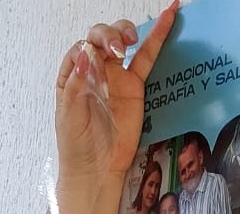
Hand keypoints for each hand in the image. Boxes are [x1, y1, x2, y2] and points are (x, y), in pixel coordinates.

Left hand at [55, 2, 178, 175]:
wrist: (97, 169)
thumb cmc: (77, 146)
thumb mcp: (70, 116)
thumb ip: (77, 85)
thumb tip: (86, 55)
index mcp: (72, 76)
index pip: (81, 49)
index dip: (90, 48)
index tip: (97, 60)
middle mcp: (93, 72)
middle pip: (100, 39)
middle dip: (108, 36)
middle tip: (118, 49)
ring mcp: (115, 77)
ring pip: (122, 43)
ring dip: (126, 32)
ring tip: (129, 39)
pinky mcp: (134, 86)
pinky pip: (146, 57)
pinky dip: (157, 37)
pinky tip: (169, 17)